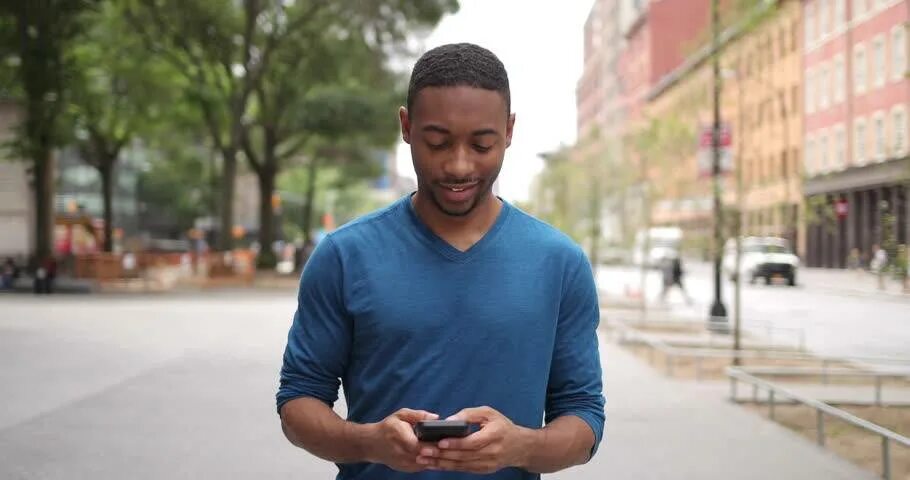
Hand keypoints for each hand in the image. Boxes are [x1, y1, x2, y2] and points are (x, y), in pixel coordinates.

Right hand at [363, 408, 438, 472]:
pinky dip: (429, 461)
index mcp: (400, 436)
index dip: (433, 444)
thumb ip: (419, 415)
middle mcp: (401, 452)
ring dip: (435, 457)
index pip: (420, 445)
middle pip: (424, 455)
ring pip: (425, 463)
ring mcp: (403, 463)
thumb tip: (436, 417)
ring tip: (444, 449)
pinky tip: (435, 454)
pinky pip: (421, 466)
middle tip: (448, 444)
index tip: (444, 438)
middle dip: (438, 451)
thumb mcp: (401, 415)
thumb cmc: (388, 427)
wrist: (372, 444)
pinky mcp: (405, 468)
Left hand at [416, 406, 532, 473]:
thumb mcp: (489, 413)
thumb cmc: (502, 426)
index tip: (440, 442)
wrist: (520, 447)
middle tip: (424, 451)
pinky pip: (463, 469)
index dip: (456, 443)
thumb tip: (449, 420)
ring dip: (441, 463)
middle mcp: (491, 452)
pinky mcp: (483, 470)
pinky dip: (448, 467)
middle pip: (464, 456)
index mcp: (494, 435)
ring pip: (461, 465)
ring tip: (424, 459)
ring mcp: (488, 464)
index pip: (472, 442)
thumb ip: (469, 414)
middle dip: (441, 455)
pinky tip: (435, 465)